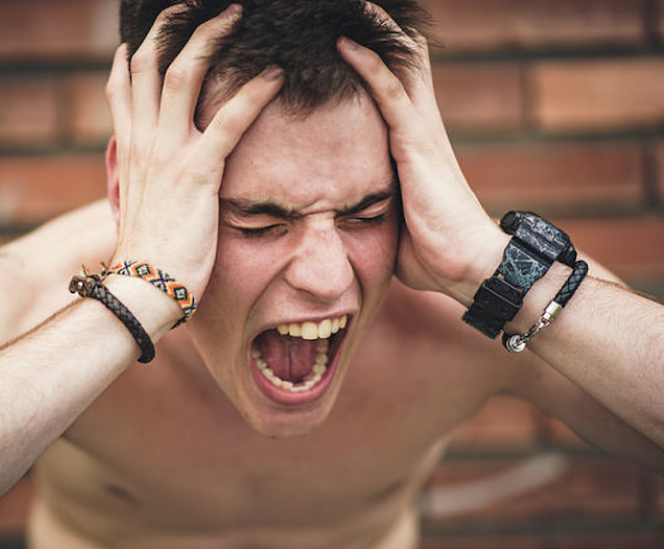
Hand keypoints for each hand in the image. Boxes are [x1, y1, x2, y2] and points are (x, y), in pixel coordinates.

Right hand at [106, 4, 283, 302]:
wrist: (141, 287)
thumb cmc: (147, 257)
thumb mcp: (138, 209)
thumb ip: (144, 182)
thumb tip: (152, 181)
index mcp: (129, 149)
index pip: (123, 84)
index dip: (134, 53)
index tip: (146, 35)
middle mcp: (142, 142)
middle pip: (151, 64)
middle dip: (173, 25)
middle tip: (197, 5)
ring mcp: (167, 153)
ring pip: (183, 75)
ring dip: (210, 38)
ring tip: (236, 16)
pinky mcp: (197, 174)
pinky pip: (228, 122)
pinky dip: (253, 94)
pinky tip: (276, 74)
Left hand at [337, 2, 506, 305]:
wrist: (467, 264)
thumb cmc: (430, 247)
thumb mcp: (393, 214)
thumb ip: (373, 198)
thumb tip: (340, 210)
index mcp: (413, 138)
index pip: (396, 79)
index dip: (376, 50)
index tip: (342, 29)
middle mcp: (420, 123)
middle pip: (401, 58)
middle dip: (376, 29)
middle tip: (345, 7)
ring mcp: (420, 130)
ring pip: (396, 63)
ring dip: (370, 32)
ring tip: (343, 6)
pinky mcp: (416, 143)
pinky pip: (390, 94)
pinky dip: (368, 65)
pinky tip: (344, 42)